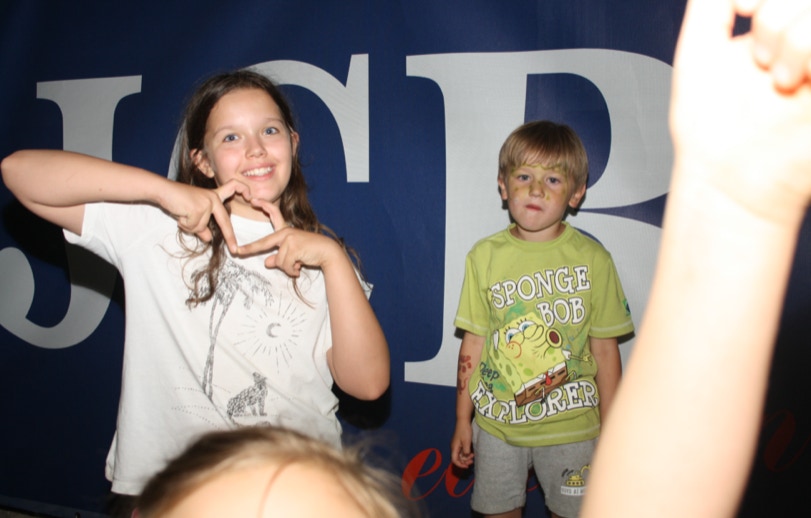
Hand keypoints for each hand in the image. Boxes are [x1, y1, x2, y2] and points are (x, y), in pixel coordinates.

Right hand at [161, 180, 247, 252]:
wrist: (163, 190)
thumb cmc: (177, 200)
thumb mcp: (192, 215)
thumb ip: (202, 226)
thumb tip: (208, 238)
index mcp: (214, 196)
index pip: (233, 188)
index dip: (244, 190)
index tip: (251, 197)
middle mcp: (213, 198)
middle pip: (224, 221)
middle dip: (230, 237)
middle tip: (235, 250)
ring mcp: (207, 203)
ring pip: (201, 227)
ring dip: (189, 225)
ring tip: (182, 214)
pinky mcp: (198, 208)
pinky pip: (194, 226)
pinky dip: (184, 224)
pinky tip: (180, 214)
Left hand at [237, 199, 340, 276]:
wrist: (328, 252)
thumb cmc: (311, 252)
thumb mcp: (293, 255)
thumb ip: (279, 257)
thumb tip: (267, 263)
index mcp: (286, 231)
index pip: (274, 214)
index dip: (263, 206)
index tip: (253, 200)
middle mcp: (286, 232)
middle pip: (264, 243)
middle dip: (249, 249)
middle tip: (237, 252)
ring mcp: (289, 238)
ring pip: (278, 260)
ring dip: (288, 268)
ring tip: (298, 265)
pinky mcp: (293, 246)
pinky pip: (285, 265)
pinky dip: (292, 270)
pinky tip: (300, 267)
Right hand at [450, 421, 474, 468]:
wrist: (463, 421)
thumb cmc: (465, 431)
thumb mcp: (467, 442)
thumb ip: (466, 451)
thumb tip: (466, 457)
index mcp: (454, 448)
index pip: (454, 460)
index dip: (460, 465)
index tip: (467, 466)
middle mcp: (454, 447)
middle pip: (458, 458)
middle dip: (465, 461)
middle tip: (472, 461)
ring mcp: (456, 444)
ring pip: (460, 455)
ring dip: (466, 457)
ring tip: (473, 456)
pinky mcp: (459, 442)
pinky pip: (462, 450)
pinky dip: (466, 453)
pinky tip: (471, 452)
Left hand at [670, 0, 810, 224]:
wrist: (727, 181)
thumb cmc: (711, 128)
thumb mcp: (700, 52)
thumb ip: (712, 6)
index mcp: (784, 30)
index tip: (742, 7)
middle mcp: (806, 46)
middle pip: (802, 2)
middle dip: (777, 22)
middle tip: (762, 65)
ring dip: (794, 41)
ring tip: (781, 82)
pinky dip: (808, 52)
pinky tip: (797, 81)